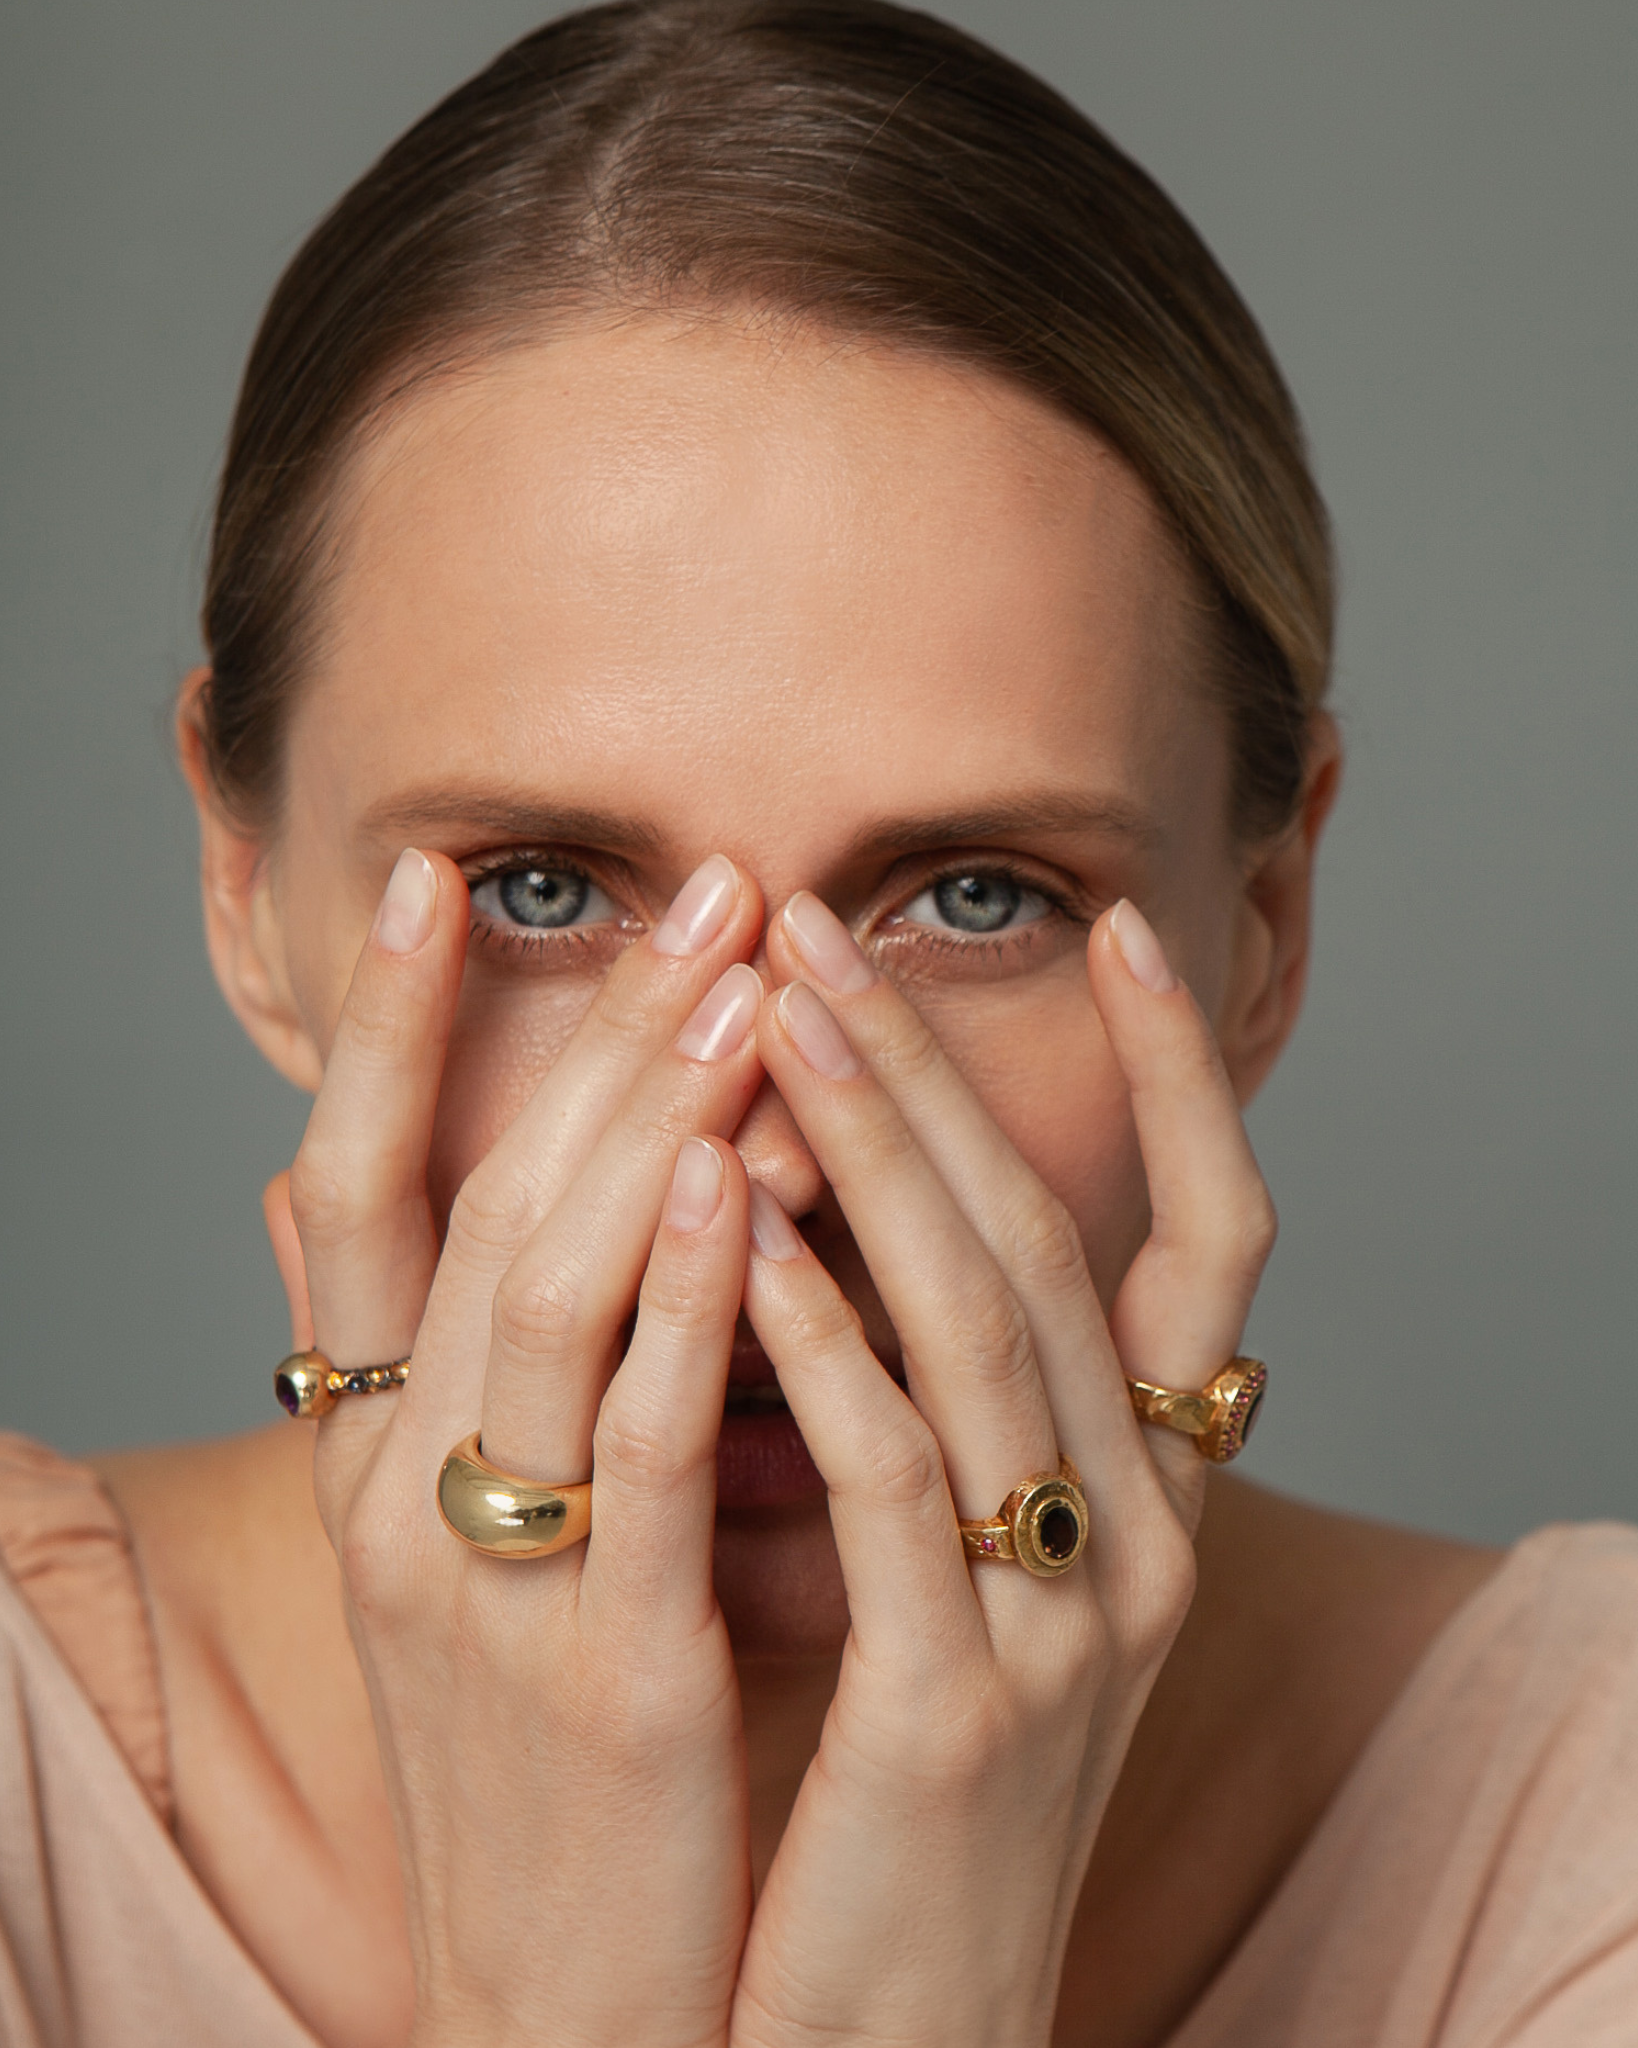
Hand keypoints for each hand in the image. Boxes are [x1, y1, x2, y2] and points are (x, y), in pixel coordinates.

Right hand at [284, 850, 772, 2047]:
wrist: (554, 2000)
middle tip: (703, 890)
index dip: (384, 1032)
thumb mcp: (438, 1553)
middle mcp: (403, 1494)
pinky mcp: (602, 1667)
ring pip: (548, 1297)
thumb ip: (410, 1366)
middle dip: (590, 1036)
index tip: (442, 876)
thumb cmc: (529, 1746)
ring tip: (742, 979)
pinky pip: (642, 1447)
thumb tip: (309, 1197)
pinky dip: (690, 1302)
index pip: (351, 1199)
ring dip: (646, 1124)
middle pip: (480, 1211)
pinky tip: (741, 1178)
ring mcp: (491, 1579)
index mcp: (372, 1455)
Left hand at [726, 892, 1273, 2047]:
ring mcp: (1067, 1621)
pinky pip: (897, 1480)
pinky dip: (823, 1343)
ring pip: (983, 1331)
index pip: (1217, 1241)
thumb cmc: (909, 1778)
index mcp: (1153, 1492)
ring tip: (772, 1016)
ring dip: (875, 1156)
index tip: (1115, 927)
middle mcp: (1144, 1535)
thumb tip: (844, 1208)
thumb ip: (938, 1398)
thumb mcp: (967, 1568)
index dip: (1186, 1079)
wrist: (895, 2034)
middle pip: (1052, 1246)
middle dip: (936, 1071)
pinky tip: (743, 1229)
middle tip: (820, 928)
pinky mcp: (959, 1709)